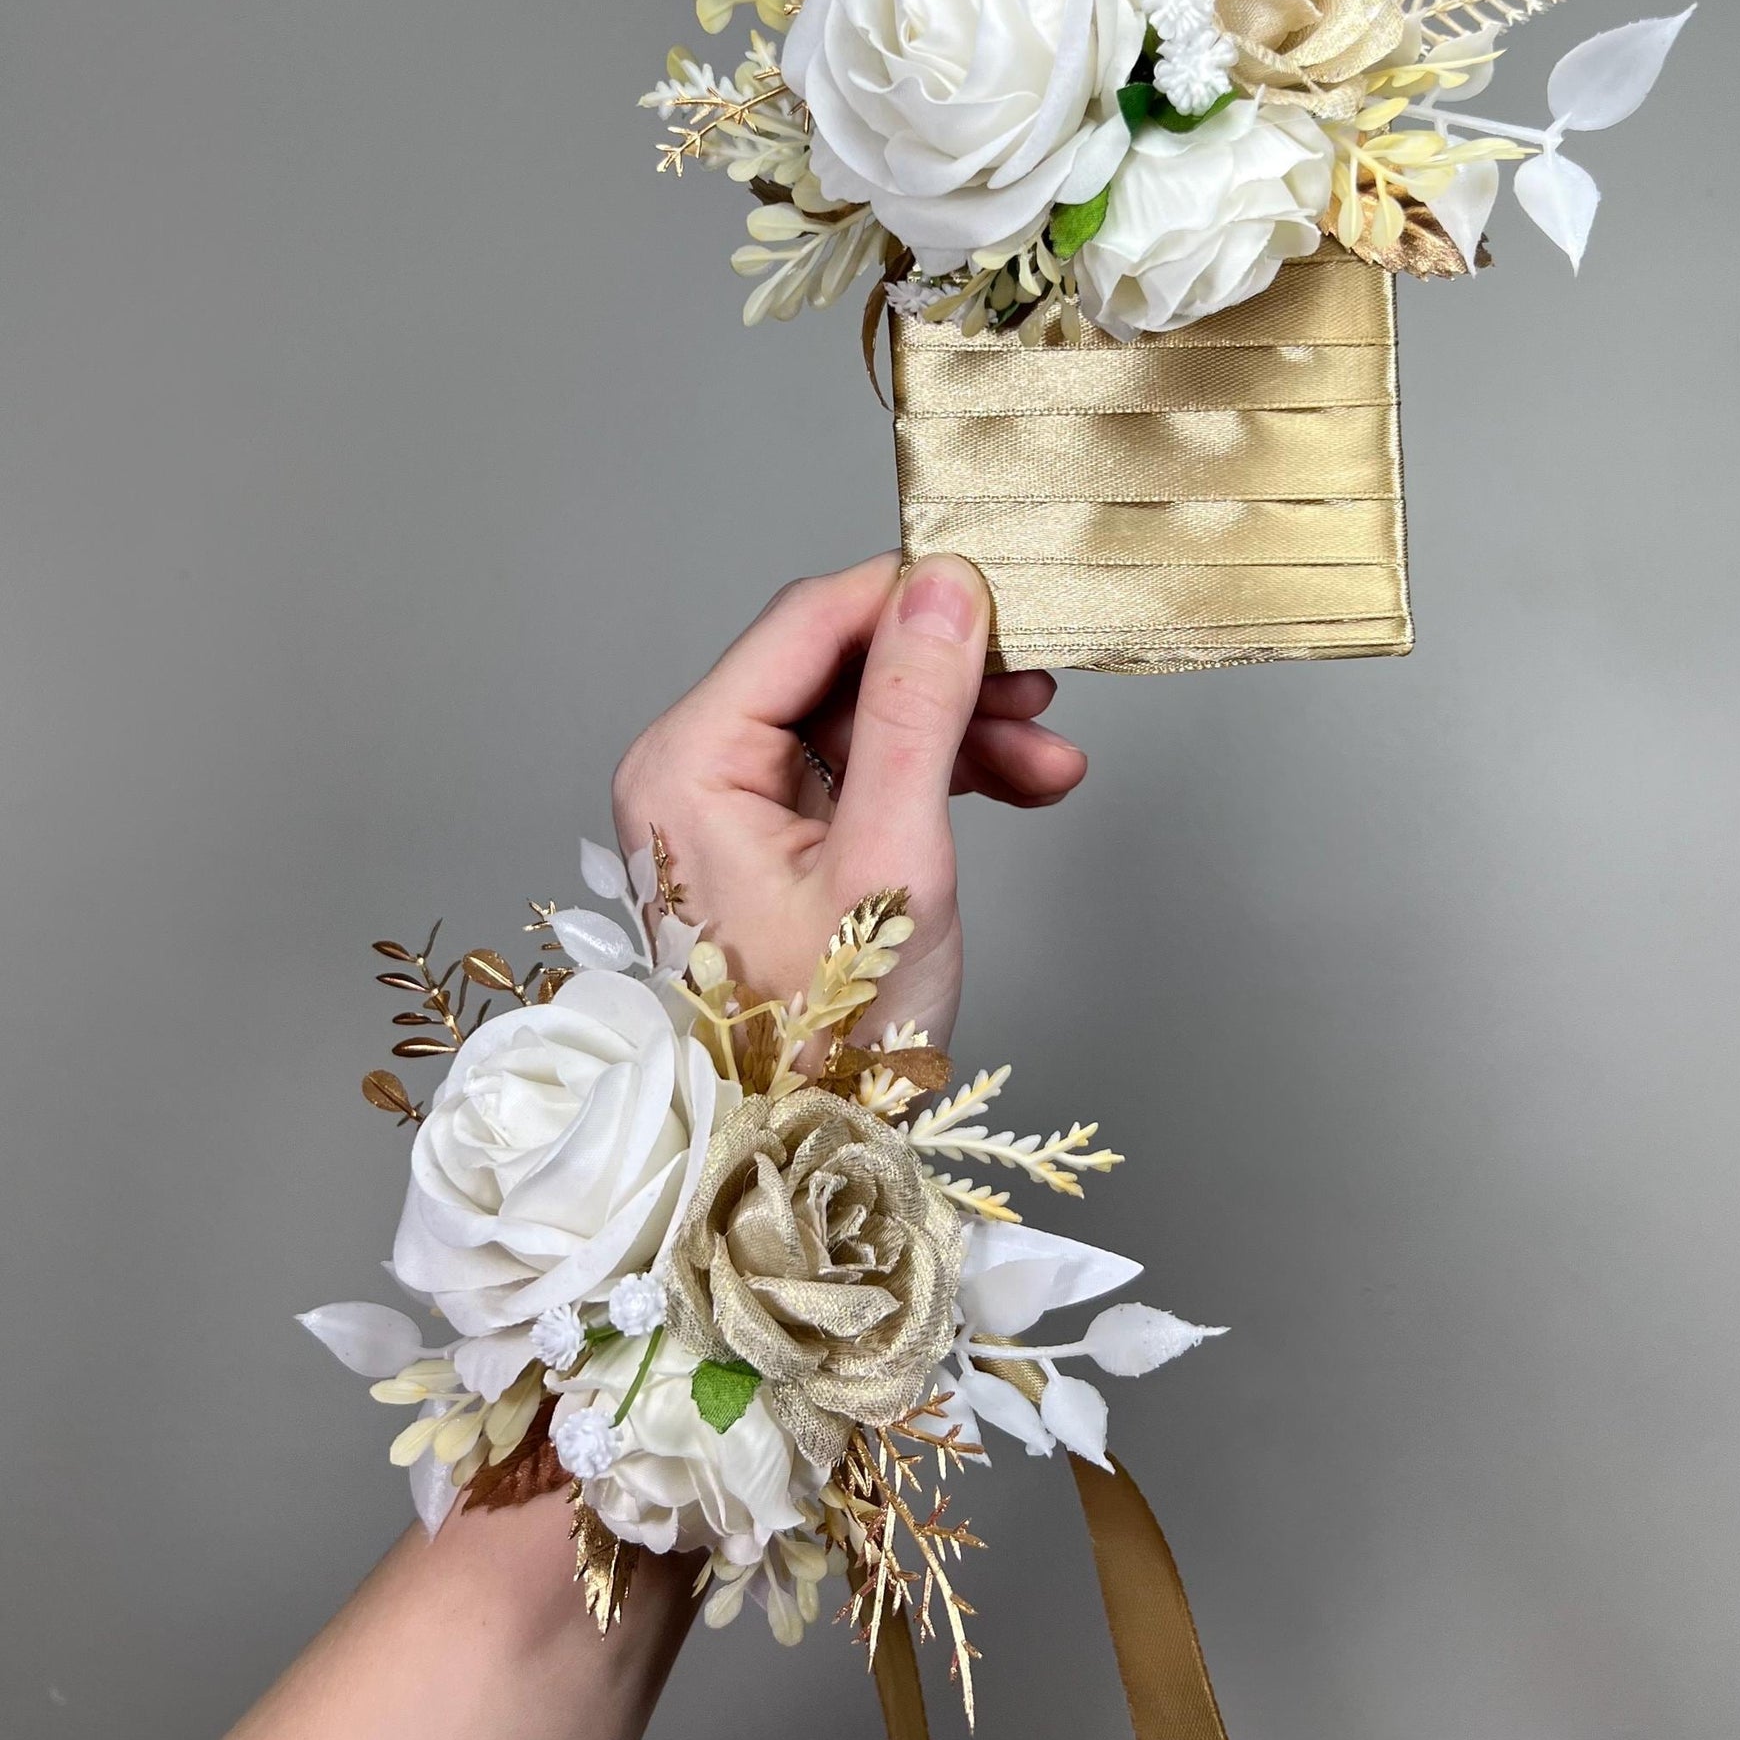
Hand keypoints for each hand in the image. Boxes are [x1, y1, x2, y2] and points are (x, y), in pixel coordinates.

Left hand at [610, 553, 1085, 1044]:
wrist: (803, 1155)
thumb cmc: (824, 1040)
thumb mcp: (890, 861)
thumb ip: (915, 710)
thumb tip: (945, 584)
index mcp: (688, 759)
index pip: (808, 622)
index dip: (912, 597)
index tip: (1008, 599)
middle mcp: (695, 767)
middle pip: (839, 665)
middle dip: (950, 673)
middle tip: (1044, 680)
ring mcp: (733, 805)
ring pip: (863, 717)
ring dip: (961, 727)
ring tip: (1051, 759)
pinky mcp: (777, 839)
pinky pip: (864, 771)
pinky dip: (941, 773)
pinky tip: (1022, 786)